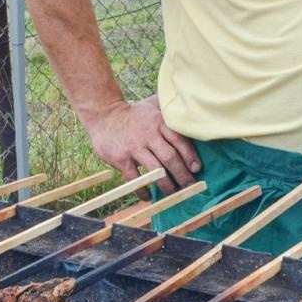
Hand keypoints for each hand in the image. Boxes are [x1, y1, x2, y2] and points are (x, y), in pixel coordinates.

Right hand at [85, 95, 199, 192]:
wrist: (104, 115)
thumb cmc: (135, 114)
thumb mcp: (153, 105)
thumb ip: (170, 109)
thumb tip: (193, 109)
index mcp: (158, 122)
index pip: (179, 139)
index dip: (190, 155)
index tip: (197, 169)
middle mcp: (148, 134)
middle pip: (170, 157)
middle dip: (182, 174)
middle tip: (191, 186)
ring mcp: (134, 147)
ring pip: (155, 170)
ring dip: (167, 185)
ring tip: (174, 193)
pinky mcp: (121, 159)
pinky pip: (135, 179)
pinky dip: (143, 190)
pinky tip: (149, 196)